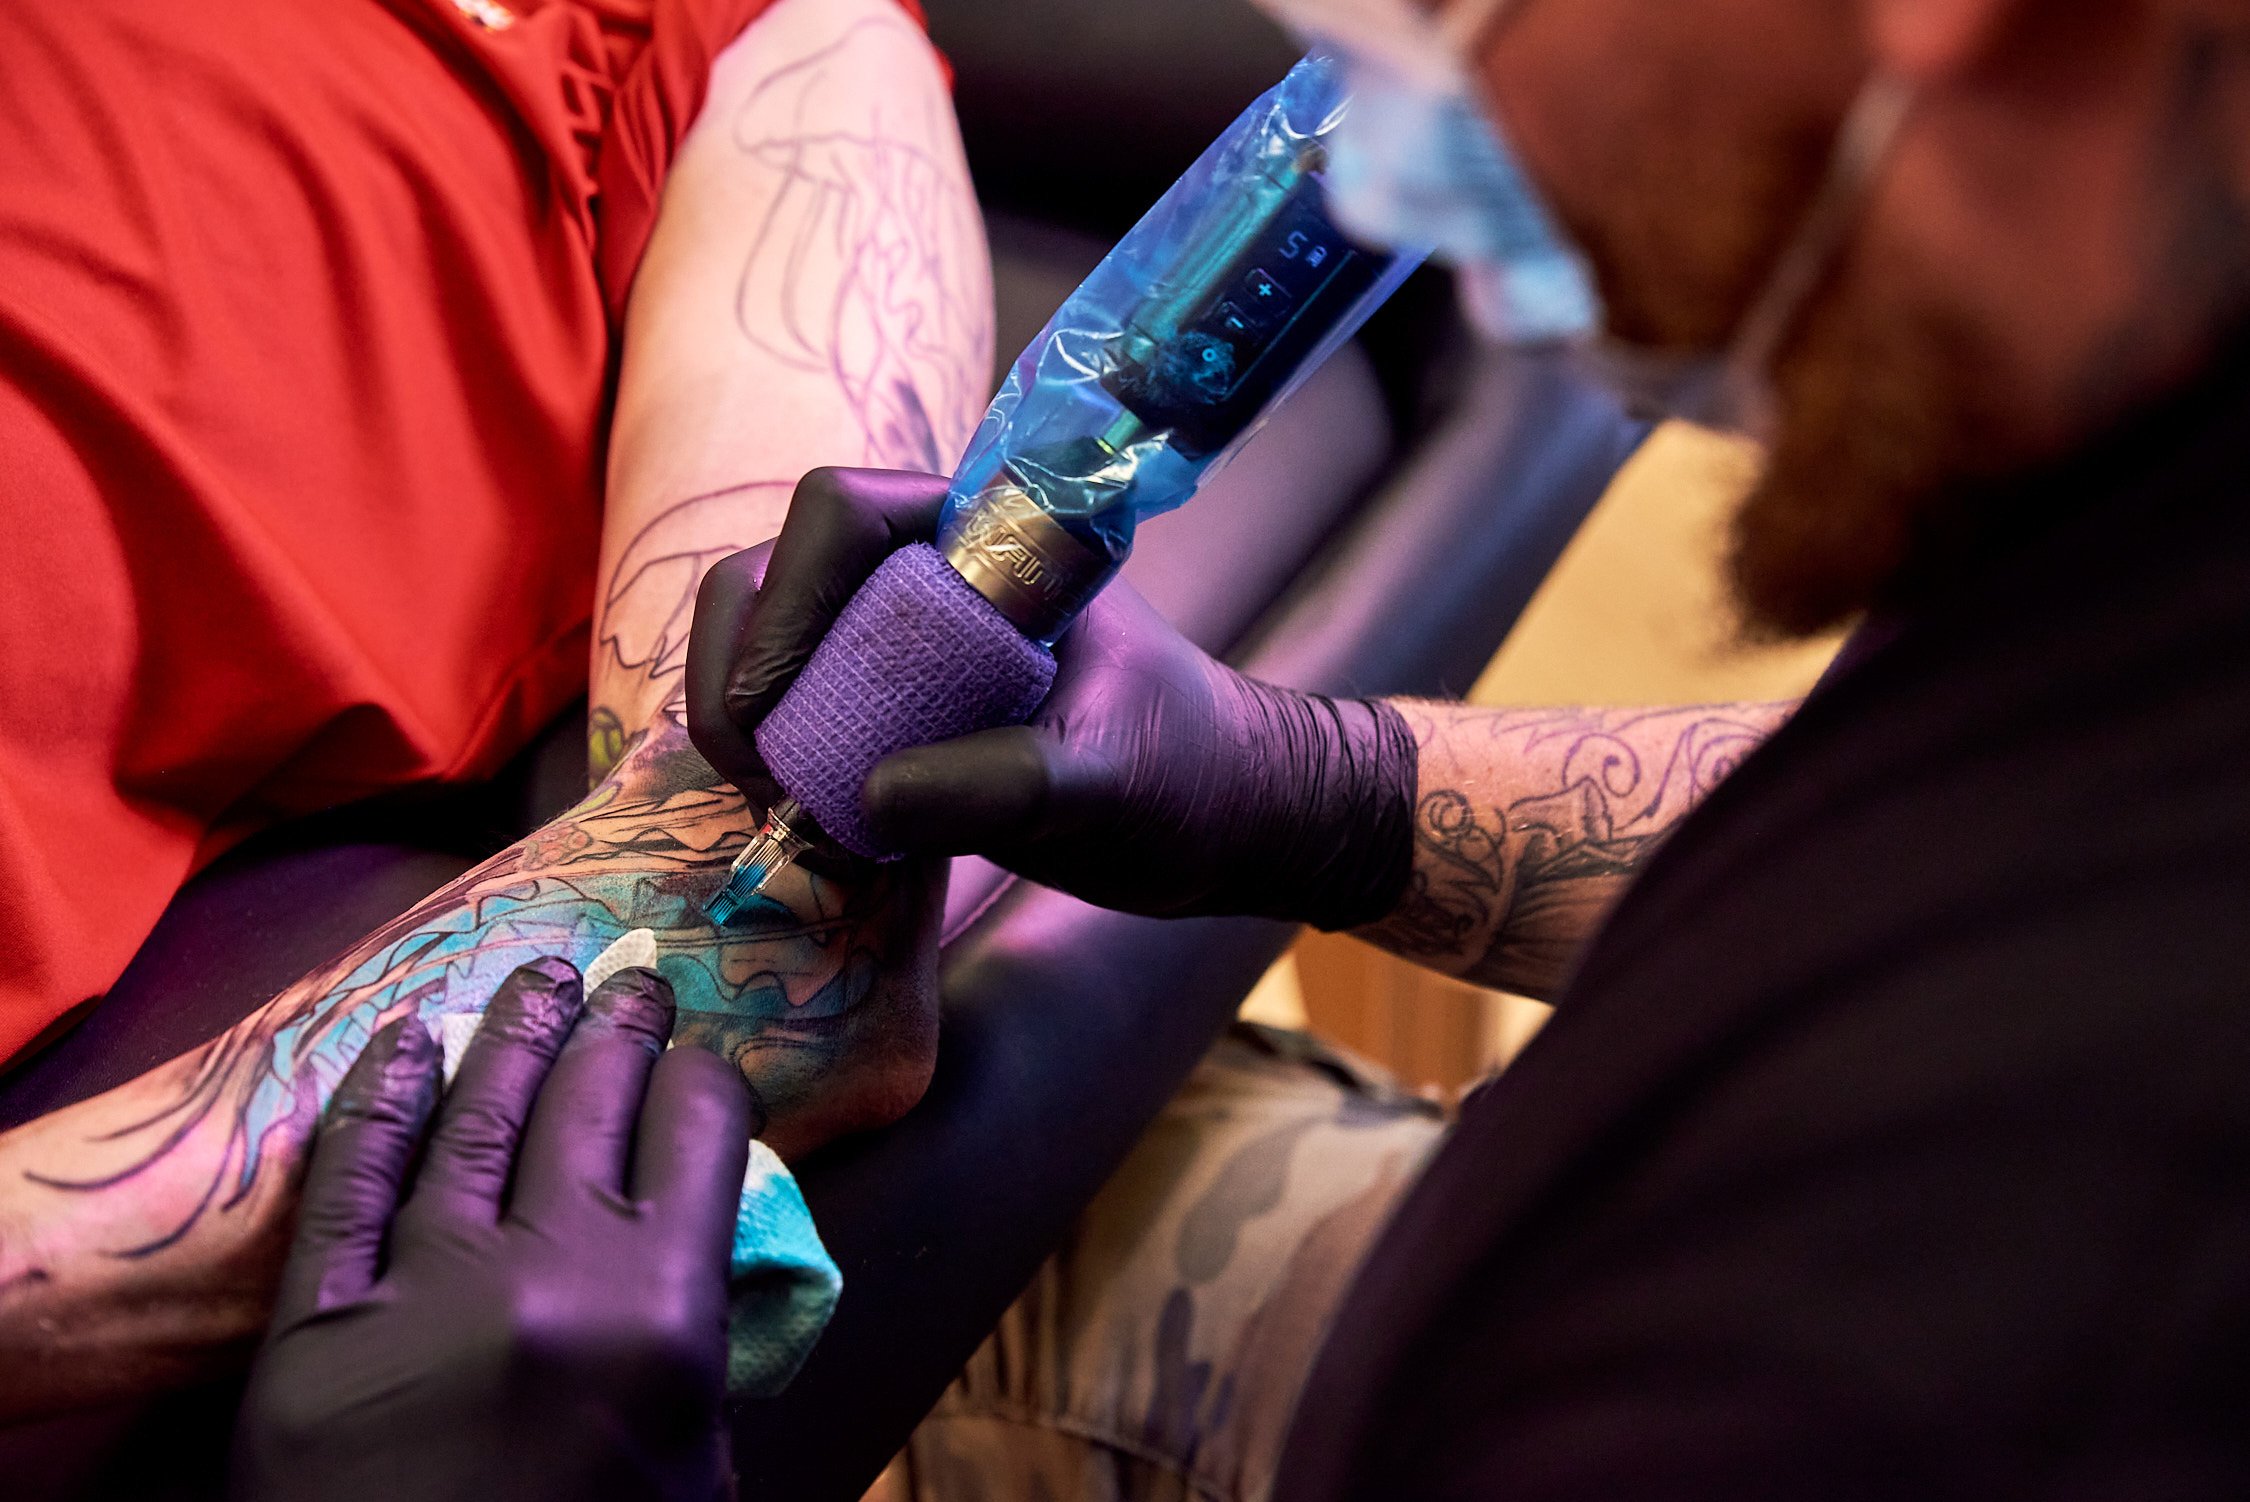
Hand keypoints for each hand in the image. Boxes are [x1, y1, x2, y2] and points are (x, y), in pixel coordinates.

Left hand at [230, 958, 751, 1501]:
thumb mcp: (698, 1467)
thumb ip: (708, 1342)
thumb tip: (708, 1243)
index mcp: (662, 1311)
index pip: (700, 1127)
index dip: (706, 1078)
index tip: (700, 1063)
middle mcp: (548, 1275)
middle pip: (593, 1097)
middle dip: (620, 1027)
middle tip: (627, 987)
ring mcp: (420, 1292)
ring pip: (479, 1114)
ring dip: (516, 1031)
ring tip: (542, 980)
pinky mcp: (312, 1330)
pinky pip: (348, 1180)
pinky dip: (379, 1098)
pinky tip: (410, 1041)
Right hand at [689, 466, 1419, 928]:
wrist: (1229, 820)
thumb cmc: (1192, 775)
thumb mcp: (1109, 782)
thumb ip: (1005, 783)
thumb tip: (868, 797)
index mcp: (989, 538)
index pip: (845, 510)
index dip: (788, 594)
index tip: (774, 702)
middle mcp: (930, 572)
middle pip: (779, 570)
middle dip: (740, 661)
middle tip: (752, 770)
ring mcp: (902, 640)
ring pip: (770, 637)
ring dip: (738, 712)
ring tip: (768, 800)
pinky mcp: (893, 708)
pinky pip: (794, 706)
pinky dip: (769, 755)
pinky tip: (787, 817)